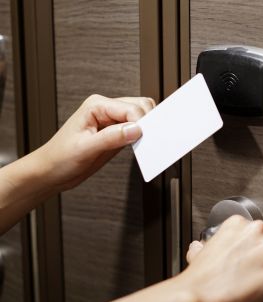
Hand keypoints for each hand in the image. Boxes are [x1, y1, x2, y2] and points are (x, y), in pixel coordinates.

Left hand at [36, 94, 154, 190]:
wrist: (51, 172)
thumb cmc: (60, 158)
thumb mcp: (85, 149)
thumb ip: (111, 138)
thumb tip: (136, 129)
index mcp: (96, 106)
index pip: (130, 108)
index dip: (141, 123)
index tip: (146, 138)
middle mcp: (105, 109)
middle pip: (140, 106)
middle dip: (147, 122)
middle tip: (148, 140)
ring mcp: (112, 120)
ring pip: (141, 115)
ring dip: (146, 128)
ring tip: (144, 143)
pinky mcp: (117, 132)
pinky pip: (137, 128)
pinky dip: (142, 136)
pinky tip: (139, 146)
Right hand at [179, 216, 262, 301]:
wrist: (197, 298)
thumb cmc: (199, 283)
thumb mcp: (202, 254)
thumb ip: (212, 247)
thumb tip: (205, 249)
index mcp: (236, 225)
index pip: (260, 231)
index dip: (261, 246)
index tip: (261, 255)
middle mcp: (256, 231)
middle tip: (262, 271)